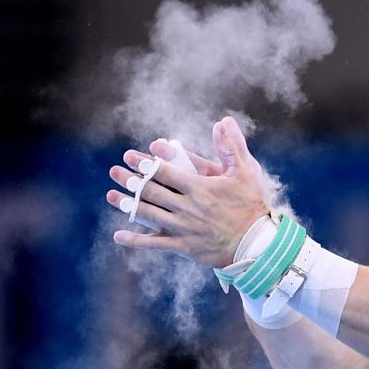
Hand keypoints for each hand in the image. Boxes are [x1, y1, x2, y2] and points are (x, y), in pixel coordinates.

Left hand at [106, 117, 268, 267]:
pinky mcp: (184, 247)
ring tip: (112, 196)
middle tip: (115, 172)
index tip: (131, 156)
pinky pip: (154, 243)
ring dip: (127, 204)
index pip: (166, 172)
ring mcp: (183, 228)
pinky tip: (118, 235)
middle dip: (131, 180)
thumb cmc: (251, 205)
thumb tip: (224, 121)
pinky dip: (135, 239)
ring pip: (148, 214)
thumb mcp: (246, 172)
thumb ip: (232, 146)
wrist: (256, 243)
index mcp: (200, 187)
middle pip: (152, 191)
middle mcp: (187, 207)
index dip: (146, 164)